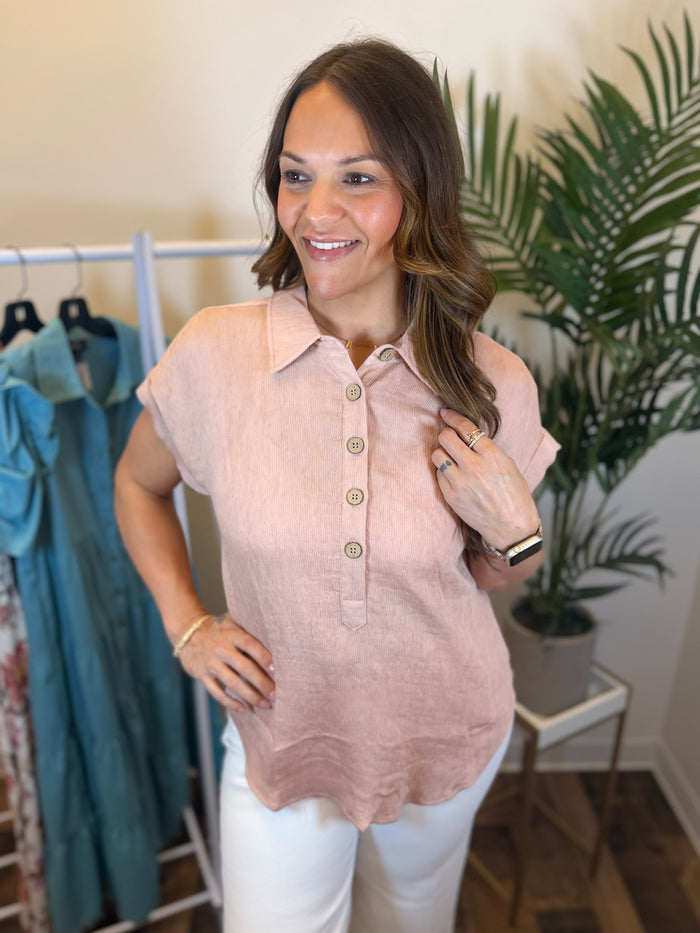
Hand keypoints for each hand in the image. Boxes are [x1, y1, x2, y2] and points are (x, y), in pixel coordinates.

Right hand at [177, 613, 274, 714]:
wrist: (188, 632)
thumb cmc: (220, 630)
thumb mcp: (233, 623)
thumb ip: (249, 632)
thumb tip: (277, 644)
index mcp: (231, 634)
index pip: (250, 645)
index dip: (264, 657)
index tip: (277, 671)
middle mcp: (221, 648)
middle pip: (245, 668)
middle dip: (262, 683)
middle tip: (276, 695)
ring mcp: (210, 663)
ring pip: (233, 683)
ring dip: (251, 696)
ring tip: (265, 704)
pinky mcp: (201, 675)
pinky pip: (217, 692)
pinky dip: (230, 702)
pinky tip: (243, 709)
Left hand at [431, 408, 538, 548]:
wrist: (511, 526)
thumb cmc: (513, 493)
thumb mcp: (507, 464)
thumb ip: (486, 448)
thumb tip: (466, 433)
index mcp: (492, 454)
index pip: (465, 427)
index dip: (452, 417)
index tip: (445, 413)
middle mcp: (474, 466)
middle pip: (445, 437)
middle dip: (446, 434)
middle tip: (449, 437)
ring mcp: (460, 482)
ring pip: (437, 454)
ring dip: (443, 453)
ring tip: (452, 458)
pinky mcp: (450, 496)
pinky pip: (438, 474)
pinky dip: (444, 472)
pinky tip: (454, 476)